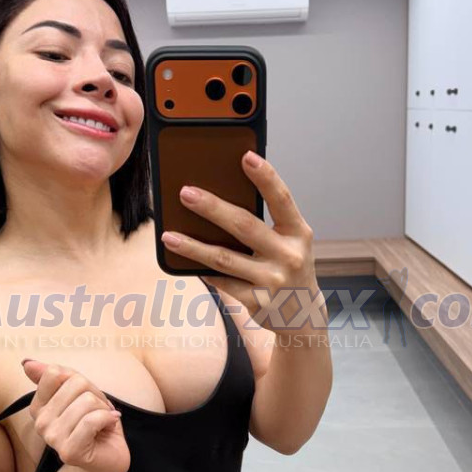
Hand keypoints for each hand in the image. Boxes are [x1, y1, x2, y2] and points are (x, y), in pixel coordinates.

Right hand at [21, 360, 129, 471]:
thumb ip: (58, 377)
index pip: (55, 372)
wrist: (108, 460)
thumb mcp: (79, 394)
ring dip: (104, 409)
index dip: (80, 381)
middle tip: (97, 412)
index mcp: (39, 407)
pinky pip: (93, 419)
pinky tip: (108, 426)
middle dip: (96, 395)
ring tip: (102, 422)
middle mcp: (41, 423)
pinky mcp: (69, 451)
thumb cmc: (95, 425)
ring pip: (87, 401)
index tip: (85, 397)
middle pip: (76, 384)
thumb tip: (27, 363)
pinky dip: (108, 419)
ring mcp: (53, 438)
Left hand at [160, 150, 320, 330]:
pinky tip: (183, 260)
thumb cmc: (288, 265)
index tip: (246, 156)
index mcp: (298, 232)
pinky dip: (202, 269)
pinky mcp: (257, 302)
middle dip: (212, 208)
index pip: (281, 199)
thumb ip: (267, 222)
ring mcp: (273, 281)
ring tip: (168, 235)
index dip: (265, 177)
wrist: (303, 315)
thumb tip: (220, 196)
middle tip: (185, 193)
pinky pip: (222, 281)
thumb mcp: (288, 241)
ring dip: (193, 246)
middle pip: (245, 226)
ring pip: (224, 258)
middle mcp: (289, 256)